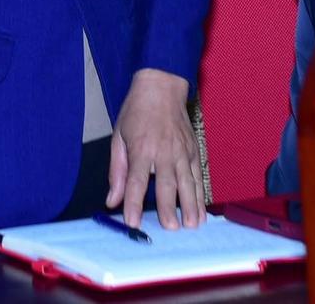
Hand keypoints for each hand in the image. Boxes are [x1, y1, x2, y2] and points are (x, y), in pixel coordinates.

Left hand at [106, 68, 204, 229]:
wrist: (162, 85)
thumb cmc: (137, 111)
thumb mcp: (119, 136)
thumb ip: (117, 171)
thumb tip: (112, 200)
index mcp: (142, 148)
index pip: (137, 181)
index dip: (134, 203)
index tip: (133, 223)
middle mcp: (164, 151)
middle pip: (167, 184)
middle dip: (168, 208)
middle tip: (170, 228)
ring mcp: (182, 150)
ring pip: (188, 182)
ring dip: (191, 204)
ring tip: (192, 225)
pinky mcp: (193, 149)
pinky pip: (198, 175)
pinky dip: (201, 193)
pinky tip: (202, 209)